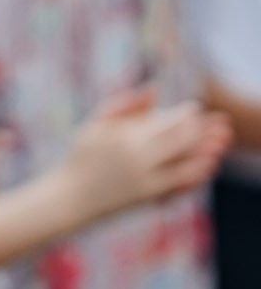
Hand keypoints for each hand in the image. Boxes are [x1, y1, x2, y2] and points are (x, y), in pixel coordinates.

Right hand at [61, 89, 230, 223]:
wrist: (72, 199)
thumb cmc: (81, 158)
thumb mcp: (94, 125)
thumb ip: (123, 104)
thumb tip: (153, 89)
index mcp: (126, 137)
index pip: (171, 122)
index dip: (188, 115)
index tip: (193, 109)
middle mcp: (138, 158)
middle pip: (184, 141)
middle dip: (202, 131)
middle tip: (208, 125)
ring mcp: (146, 179)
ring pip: (188, 163)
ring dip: (206, 152)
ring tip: (215, 144)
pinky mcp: (150, 196)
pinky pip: (182, 184)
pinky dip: (198, 173)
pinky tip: (206, 164)